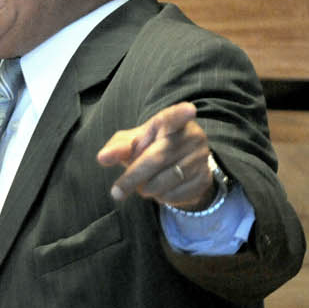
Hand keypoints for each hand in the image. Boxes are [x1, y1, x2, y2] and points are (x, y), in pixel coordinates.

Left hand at [96, 101, 216, 210]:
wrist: (177, 166)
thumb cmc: (149, 148)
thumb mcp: (132, 143)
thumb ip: (117, 147)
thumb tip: (103, 157)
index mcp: (171, 122)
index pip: (175, 116)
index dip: (181, 114)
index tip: (188, 110)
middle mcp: (192, 136)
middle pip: (158, 158)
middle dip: (133, 177)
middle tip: (116, 192)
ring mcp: (201, 158)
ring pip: (166, 180)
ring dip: (146, 188)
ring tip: (143, 184)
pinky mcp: (205, 179)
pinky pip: (176, 195)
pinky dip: (161, 197)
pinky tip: (160, 189)